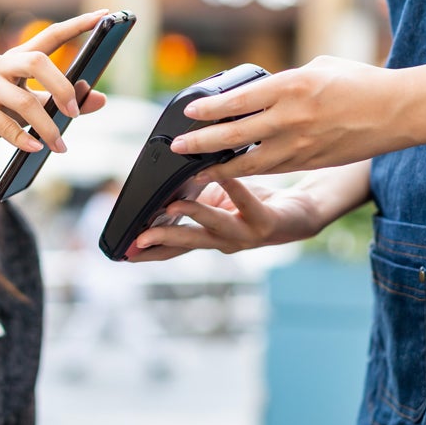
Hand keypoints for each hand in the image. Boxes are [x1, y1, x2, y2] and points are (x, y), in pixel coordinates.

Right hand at [0, 10, 109, 154]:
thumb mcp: (30, 108)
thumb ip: (61, 102)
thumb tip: (100, 99)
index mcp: (16, 58)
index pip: (50, 35)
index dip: (77, 25)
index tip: (104, 16)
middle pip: (38, 61)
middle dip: (62, 88)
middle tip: (74, 113)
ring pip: (23, 100)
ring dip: (47, 127)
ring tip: (59, 146)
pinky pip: (3, 122)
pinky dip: (23, 139)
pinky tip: (35, 149)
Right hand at [128, 178, 324, 261]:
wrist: (300, 213)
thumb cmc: (252, 205)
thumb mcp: (216, 203)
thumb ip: (192, 201)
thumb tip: (162, 191)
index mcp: (209, 238)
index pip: (173, 248)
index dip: (149, 252)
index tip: (125, 252)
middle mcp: (224, 242)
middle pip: (188, 243)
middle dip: (162, 241)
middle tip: (139, 239)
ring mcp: (245, 236)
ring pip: (214, 227)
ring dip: (192, 217)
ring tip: (173, 207)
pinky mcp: (265, 222)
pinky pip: (246, 202)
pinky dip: (232, 186)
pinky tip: (220, 172)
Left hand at [167, 56, 409, 180]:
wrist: (396, 111)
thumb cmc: (359, 82)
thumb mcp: (318, 67)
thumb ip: (285, 80)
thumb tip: (258, 91)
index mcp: (292, 86)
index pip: (240, 100)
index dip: (210, 109)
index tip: (189, 113)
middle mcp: (292, 117)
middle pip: (236, 136)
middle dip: (202, 143)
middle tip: (179, 148)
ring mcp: (301, 144)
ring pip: (250, 163)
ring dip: (219, 169)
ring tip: (195, 172)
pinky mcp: (310, 161)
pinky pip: (271, 170)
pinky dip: (247, 173)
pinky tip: (230, 174)